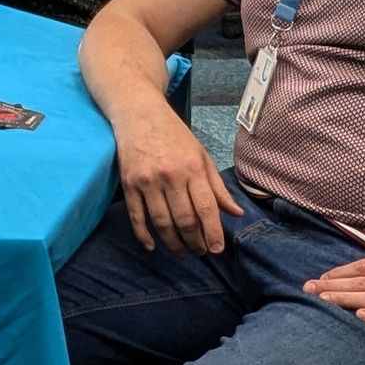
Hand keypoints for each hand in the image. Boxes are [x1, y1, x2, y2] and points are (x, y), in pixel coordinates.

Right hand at [116, 107, 243, 253]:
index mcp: (192, 168)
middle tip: (199, 252)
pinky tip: (153, 246)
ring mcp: (147, 182)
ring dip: (173, 243)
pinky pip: (136, 217)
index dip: (213, 233)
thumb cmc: (174, 134)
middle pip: (185, 220)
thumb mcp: (201, 155)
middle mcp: (170, 177)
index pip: (206, 208)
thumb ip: (217, 186)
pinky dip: (144, 235)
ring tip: (182, 252)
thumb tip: (236, 213)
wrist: (138, 113)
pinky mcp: (129, 185)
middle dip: (195, 242)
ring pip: (162, 223)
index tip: (217, 249)